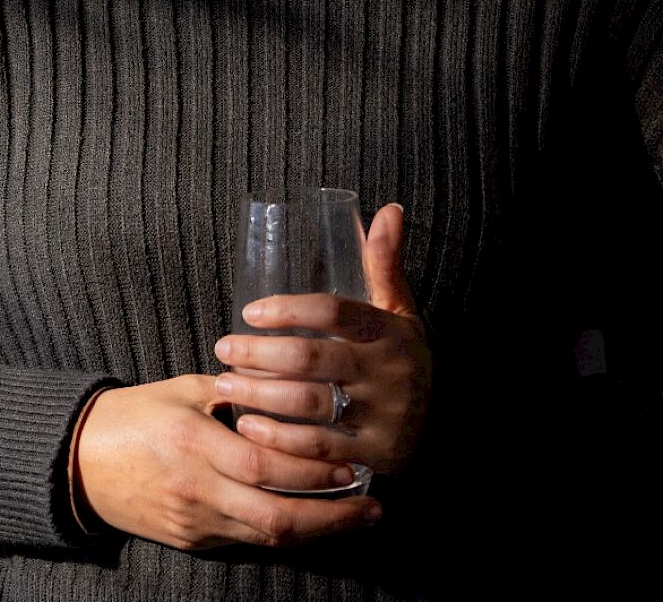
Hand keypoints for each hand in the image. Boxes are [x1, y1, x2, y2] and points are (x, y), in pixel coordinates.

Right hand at [72, 376, 382, 550]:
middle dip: (331, 518)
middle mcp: (198, 491)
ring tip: (358, 516)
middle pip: (275, 517)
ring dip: (318, 531)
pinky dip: (285, 530)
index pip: (266, 466)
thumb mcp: (183, 390)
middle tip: (373, 505)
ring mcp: (196, 522)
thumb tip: (286, 381)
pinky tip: (314, 518)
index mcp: (194, 444)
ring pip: (267, 537)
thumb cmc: (135, 414)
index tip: (354, 465)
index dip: (314, 473)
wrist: (81, 462)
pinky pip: (248, 539)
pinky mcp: (194, 541)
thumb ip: (233, 392)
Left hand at [212, 202, 432, 475]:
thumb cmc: (400, 356)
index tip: (249, 311)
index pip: (335, 311)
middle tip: (224, 348)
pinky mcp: (375, 454)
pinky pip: (319, 448)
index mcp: (390, 330)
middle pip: (314, 359)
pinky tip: (249, 425)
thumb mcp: (399, 311)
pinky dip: (280, 439)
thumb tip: (389, 209)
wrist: (438, 425)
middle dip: (261, 354)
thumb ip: (385, 263)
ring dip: (261, 395)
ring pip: (311, 404)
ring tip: (225, 384)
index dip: (290, 309)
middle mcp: (389, 372)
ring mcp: (383, 415)